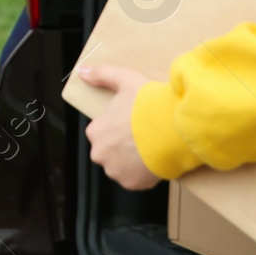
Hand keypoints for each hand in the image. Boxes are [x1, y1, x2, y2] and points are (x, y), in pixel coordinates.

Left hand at [76, 65, 159, 190]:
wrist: (172, 128)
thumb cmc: (148, 105)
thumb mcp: (124, 80)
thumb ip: (101, 74)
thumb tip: (83, 71)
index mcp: (95, 131)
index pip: (101, 131)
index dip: (118, 126)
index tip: (131, 121)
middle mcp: (100, 154)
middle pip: (109, 150)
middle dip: (122, 145)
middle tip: (141, 135)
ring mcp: (115, 171)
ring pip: (121, 166)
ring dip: (132, 160)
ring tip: (149, 146)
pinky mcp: (132, 183)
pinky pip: (135, 179)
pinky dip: (143, 173)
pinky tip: (153, 158)